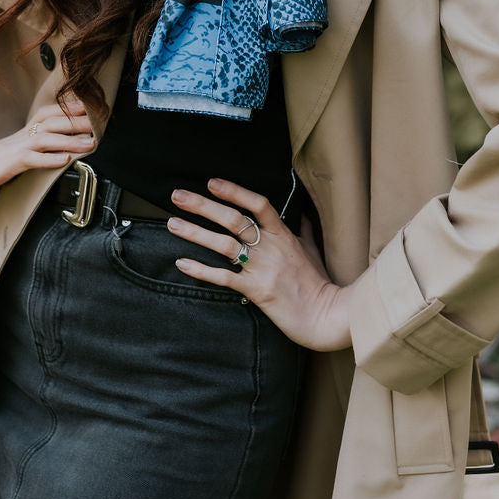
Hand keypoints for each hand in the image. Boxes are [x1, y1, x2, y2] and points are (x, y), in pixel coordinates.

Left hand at [167, 178, 351, 351]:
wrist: (325, 315)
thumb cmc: (319, 283)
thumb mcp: (312, 249)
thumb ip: (302, 229)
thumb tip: (301, 214)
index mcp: (283, 234)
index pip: (257, 203)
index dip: (234, 191)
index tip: (212, 182)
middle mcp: (270, 247)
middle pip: (233, 219)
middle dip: (202, 205)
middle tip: (178, 196)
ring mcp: (262, 268)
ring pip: (223, 244)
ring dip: (195, 233)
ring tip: (172, 223)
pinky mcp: (256, 291)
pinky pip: (223, 277)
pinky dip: (201, 270)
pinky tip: (182, 263)